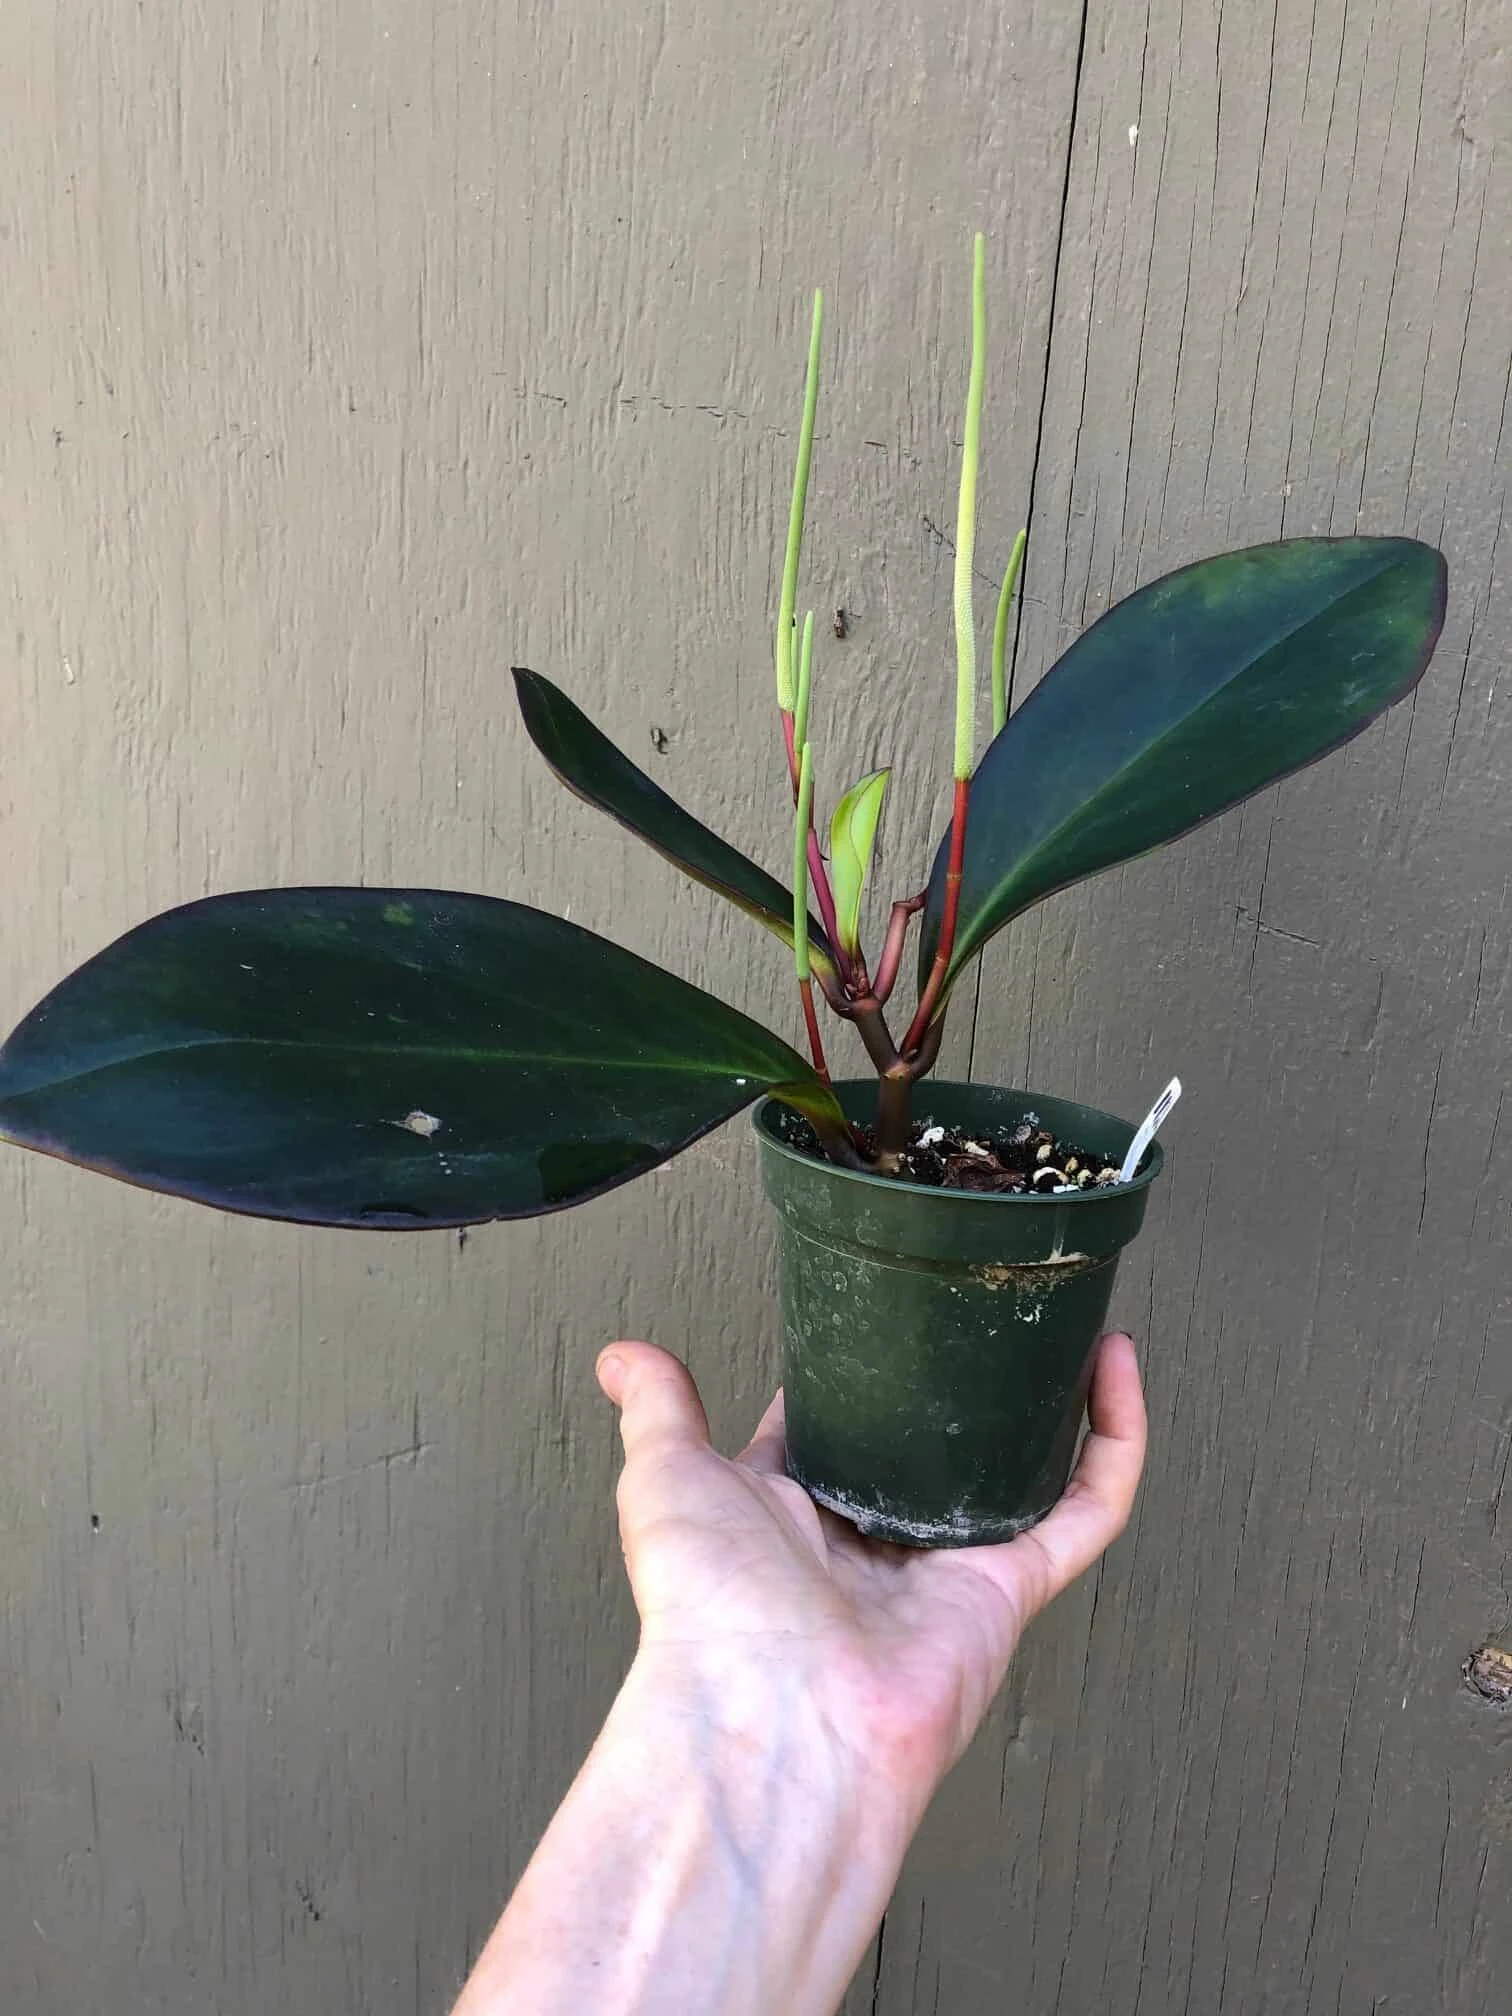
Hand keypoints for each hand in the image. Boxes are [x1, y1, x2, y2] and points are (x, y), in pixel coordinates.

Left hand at [596, 1332, 1144, 1836]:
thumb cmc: (709, 1613)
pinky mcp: (1011, 1588)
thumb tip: (622, 1357)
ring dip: (1059, 1398)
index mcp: (797, 1514)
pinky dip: (1116, 1436)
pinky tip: (1115, 1368)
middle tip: (998, 1308)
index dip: (862, 1369)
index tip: (883, 1309)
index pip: (843, 1427)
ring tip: (1073, 1324)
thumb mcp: (667, 1477)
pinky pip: (1088, 1506)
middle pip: (938, 1449)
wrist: (770, 1710)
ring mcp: (948, 1566)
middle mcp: (874, 1543)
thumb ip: (659, 1409)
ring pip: (1026, 1469)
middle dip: (970, 1383)